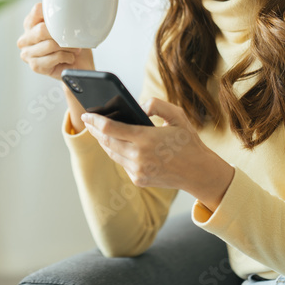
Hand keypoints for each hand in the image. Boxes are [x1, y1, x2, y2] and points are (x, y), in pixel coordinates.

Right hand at [17, 0, 94, 78]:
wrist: (80, 64)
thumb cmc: (72, 40)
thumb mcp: (67, 18)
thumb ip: (57, 0)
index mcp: (30, 22)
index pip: (37, 10)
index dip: (51, 14)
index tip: (64, 20)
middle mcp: (26, 37)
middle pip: (42, 30)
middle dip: (61, 35)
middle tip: (73, 38)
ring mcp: (28, 53)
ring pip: (48, 45)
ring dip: (66, 47)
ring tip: (74, 49)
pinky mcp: (34, 66)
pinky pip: (51, 58)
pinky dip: (64, 57)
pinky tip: (68, 57)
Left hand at [81, 96, 234, 211]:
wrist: (198, 172)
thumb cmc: (188, 141)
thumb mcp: (177, 115)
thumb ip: (156, 104)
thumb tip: (138, 106)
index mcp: (146, 139)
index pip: (110, 128)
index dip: (95, 120)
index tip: (86, 114)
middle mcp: (139, 157)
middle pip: (106, 142)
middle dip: (94, 130)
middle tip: (88, 120)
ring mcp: (137, 171)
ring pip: (112, 153)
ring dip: (103, 142)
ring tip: (97, 130)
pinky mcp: (138, 180)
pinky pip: (122, 163)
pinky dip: (117, 152)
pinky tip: (114, 144)